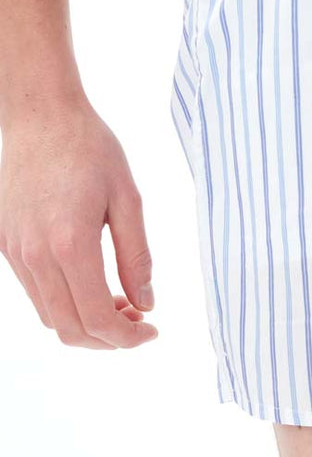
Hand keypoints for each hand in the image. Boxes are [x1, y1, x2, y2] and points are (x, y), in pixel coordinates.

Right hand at [0, 100, 157, 347]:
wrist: (41, 117)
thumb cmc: (90, 149)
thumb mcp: (128, 199)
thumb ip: (137, 256)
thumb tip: (146, 302)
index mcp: (70, 245)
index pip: (97, 317)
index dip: (128, 337)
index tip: (152, 331)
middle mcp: (35, 256)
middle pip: (69, 328)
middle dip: (108, 339)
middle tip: (140, 322)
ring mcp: (15, 252)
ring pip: (49, 315)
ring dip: (86, 322)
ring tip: (122, 303)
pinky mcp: (5, 244)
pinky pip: (35, 292)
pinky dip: (66, 303)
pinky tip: (94, 284)